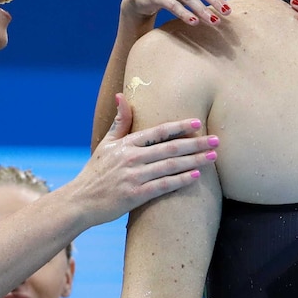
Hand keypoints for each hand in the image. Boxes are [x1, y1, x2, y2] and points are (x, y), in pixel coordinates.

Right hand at [75, 93, 217, 224]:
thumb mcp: (106, 144)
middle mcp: (131, 158)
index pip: (157, 131)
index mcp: (126, 144)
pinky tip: (195, 176)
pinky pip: (163, 186)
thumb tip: (121, 96)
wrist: (81, 201)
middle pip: (170, 148)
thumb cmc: (96, 172)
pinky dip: (180, 180)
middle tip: (216, 140)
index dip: (179, 126)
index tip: (197, 122)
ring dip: (193, 161)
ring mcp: (134, 177)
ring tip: (212, 157)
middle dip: (195, 143)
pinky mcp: (135, 195)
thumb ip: (119, 122)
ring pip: (170, 166)